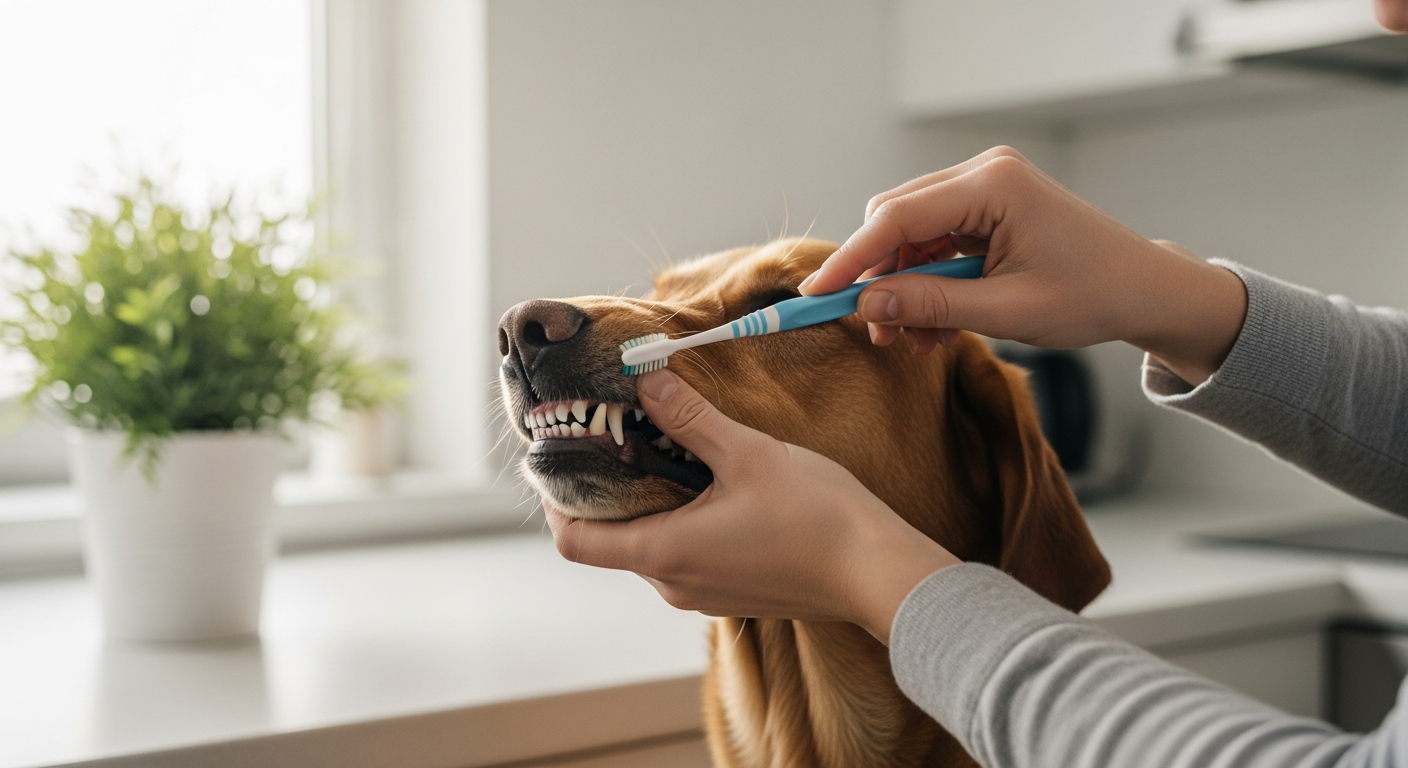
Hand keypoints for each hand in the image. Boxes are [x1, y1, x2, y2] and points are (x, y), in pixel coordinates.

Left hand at [544, 369, 958, 644]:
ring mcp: (704, 594)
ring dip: (648, 503)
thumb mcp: (747, 452)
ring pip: (651, 546)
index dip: (554, 503)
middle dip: (606, 490)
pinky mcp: (733, 592)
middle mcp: (674, 584)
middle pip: (610, 541)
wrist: (880, 573)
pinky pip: (686, 555)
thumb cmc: (817, 517)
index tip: (555, 461)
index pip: (573, 542)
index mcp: (664, 554)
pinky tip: (708, 481)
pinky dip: (680, 520)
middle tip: (614, 436)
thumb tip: (646, 381)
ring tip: (665, 449)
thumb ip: (690, 417)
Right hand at [798, 147, 1247, 385]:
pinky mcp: (985, 208)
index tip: (817, 295)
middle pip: (895, 220)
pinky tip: (936, 323)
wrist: (1143, 289)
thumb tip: (867, 306)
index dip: (851, 259)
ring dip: (903, 288)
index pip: (896, 217)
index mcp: (993, 185)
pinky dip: (925, 283)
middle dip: (878, 279)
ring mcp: (984, 187)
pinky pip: (933, 242)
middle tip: (878, 334)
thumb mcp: (1007, 311)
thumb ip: (932, 305)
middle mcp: (983, 173)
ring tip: (916, 340)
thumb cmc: (1092, 295)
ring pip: (909, 235)